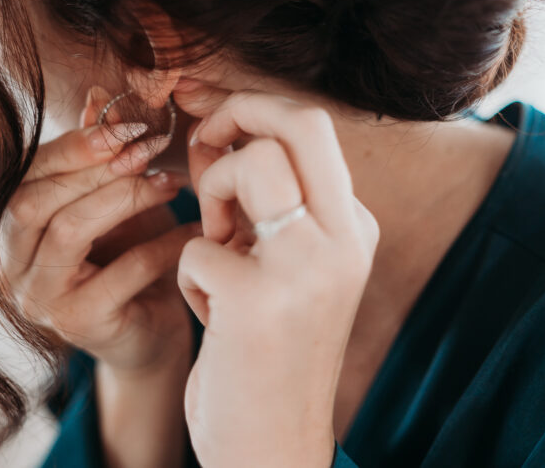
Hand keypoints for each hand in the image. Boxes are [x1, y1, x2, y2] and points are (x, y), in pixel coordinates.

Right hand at [0, 88, 199, 373]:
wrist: (150, 334)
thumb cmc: (129, 258)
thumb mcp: (113, 200)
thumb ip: (99, 154)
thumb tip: (99, 92)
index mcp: (12, 227)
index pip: (28, 175)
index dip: (75, 146)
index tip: (126, 127)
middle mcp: (12, 264)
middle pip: (35, 201)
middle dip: (95, 169)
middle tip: (149, 149)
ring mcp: (40, 299)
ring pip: (71, 232)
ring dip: (126, 198)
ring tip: (172, 183)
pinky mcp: (79, 325)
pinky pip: (120, 273)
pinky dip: (162, 246)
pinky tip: (193, 229)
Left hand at [174, 85, 379, 467]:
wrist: (272, 445)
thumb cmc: (268, 348)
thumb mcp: (282, 264)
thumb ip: (261, 200)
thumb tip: (213, 127)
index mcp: (353, 226)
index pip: (313, 126)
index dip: (251, 110)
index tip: (211, 129)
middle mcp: (345, 239)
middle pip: (298, 121)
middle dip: (236, 115)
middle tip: (203, 145)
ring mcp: (307, 268)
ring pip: (248, 163)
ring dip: (211, 194)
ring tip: (217, 246)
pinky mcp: (259, 300)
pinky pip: (196, 245)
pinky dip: (190, 276)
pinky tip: (214, 315)